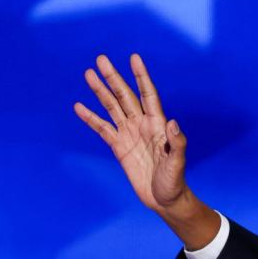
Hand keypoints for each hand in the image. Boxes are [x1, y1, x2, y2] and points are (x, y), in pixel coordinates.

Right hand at [73, 53, 188, 213]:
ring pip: (112, 108)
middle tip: (101, 59)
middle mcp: (142, 125)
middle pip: (126, 96)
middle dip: (114, 78)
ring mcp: (129, 135)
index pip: (149, 95)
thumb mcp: (178, 163)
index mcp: (158, 125)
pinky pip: (102, 129)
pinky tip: (79, 107)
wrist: (165, 200)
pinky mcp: (119, 147)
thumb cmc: (175, 182)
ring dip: (100, 92)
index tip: (134, 58)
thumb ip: (177, 143)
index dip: (141, 77)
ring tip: (88, 73)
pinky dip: (91, 118)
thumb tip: (173, 122)